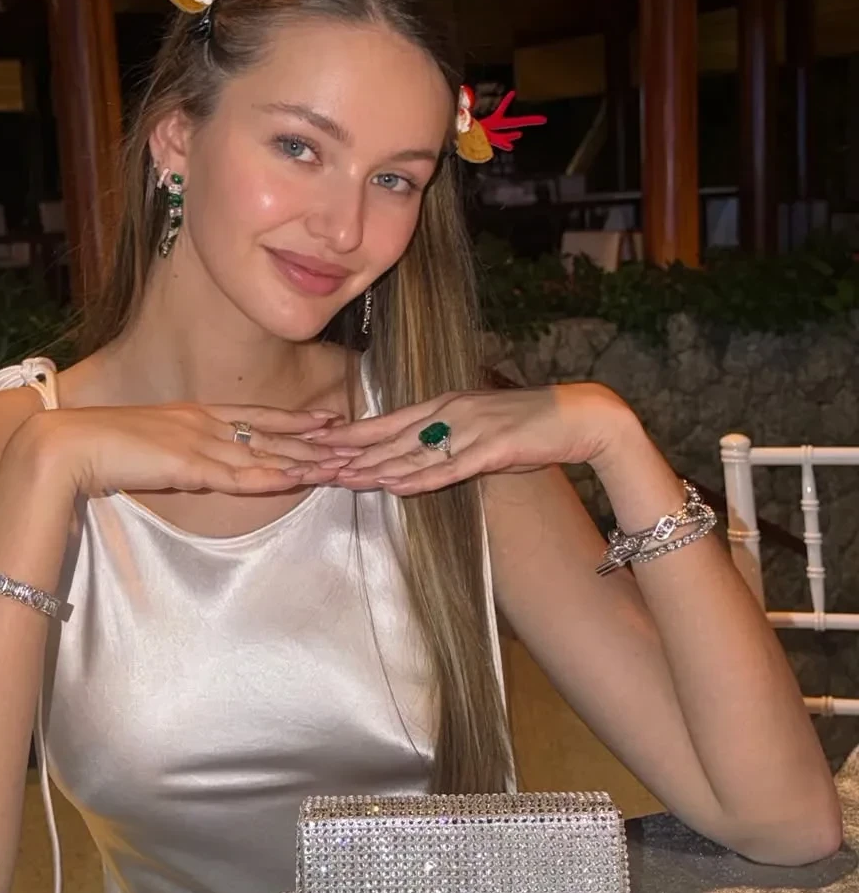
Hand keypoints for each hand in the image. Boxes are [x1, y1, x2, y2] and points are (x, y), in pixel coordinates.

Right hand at [29, 401, 360, 497]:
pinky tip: (296, 480)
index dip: (295, 418)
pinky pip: (238, 475)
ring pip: (264, 454)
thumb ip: (179, 455)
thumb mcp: (151, 447)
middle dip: (315, 440)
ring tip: (341, 466)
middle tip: (355, 441)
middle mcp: (204, 422)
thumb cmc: (99, 447)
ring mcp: (198, 442)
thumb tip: (196, 466)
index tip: (328, 417)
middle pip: (272, 433)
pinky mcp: (188, 465)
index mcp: (194, 414)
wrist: (66, 445)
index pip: (257, 415)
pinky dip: (270, 478)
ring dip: (304, 462)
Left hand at [292, 382, 634, 495]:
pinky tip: (396, 487)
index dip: (350, 435)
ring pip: (412, 454)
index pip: (386, 422)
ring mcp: (471, 429)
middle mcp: (450, 413)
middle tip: (312, 467)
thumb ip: (447, 443)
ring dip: (374, 469)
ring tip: (339, 480)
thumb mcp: (480, 432)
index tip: (317, 445)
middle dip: (348, 454)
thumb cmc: (531, 427)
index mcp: (444, 406)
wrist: (579, 417)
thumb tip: (416, 461)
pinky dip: (420, 479)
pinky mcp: (493, 449)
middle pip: (389, 437)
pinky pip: (450, 467)